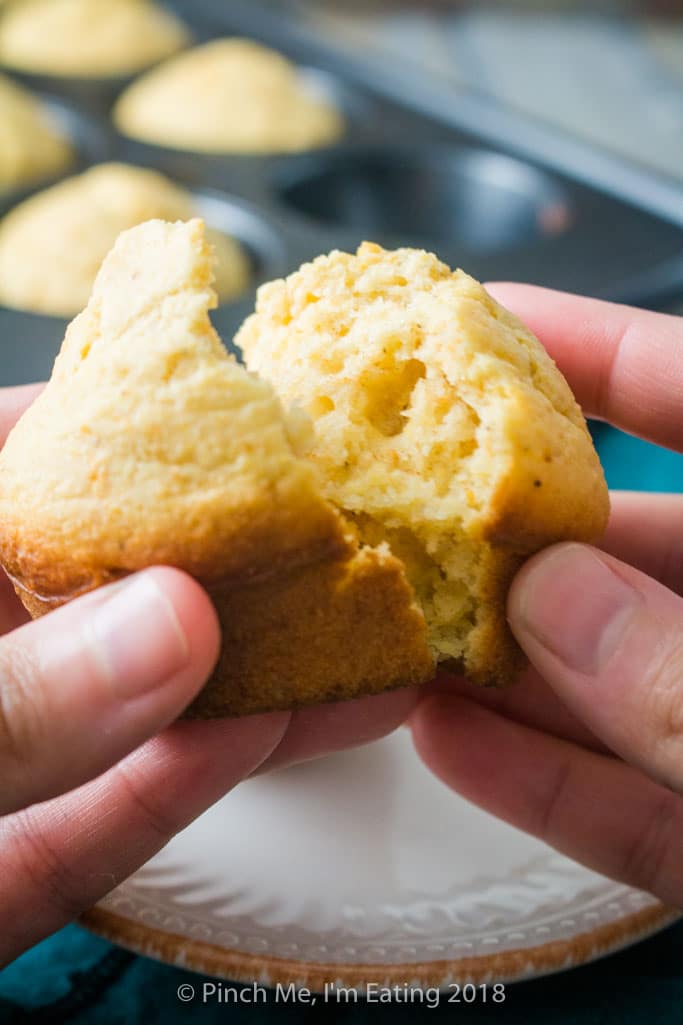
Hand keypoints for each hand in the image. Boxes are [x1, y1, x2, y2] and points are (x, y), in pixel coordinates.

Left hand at [0, 384, 417, 964]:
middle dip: (228, 550)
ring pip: (129, 703)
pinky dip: (190, 777)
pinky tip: (286, 727)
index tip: (242, 386)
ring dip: (248, 668)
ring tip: (368, 627)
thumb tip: (177, 620)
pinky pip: (105, 816)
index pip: (26, 458)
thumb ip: (15, 703)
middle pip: (105, 579)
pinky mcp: (0, 872)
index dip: (125, 409)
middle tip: (349, 521)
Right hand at [411, 287, 682, 906]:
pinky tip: (451, 747)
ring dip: (506, 665)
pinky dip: (553, 782)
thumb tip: (553, 602)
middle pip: (634, 551)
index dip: (594, 348)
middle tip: (397, 515)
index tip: (476, 320)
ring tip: (390, 633)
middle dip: (511, 534)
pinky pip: (641, 808)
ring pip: (619, 683)